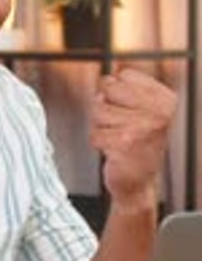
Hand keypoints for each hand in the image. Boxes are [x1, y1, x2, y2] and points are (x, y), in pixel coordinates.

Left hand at [90, 68, 176, 211]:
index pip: (124, 76)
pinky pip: (94, 134)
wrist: (138, 184)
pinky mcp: (124, 145)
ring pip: (98, 112)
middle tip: (120, 126)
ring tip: (117, 139)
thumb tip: (106, 79)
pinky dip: (98, 143)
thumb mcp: (141, 111)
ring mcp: (142, 129)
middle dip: (105, 108)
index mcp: (165, 100)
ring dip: (101, 127)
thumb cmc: (137, 144)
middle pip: (108, 90)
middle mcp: (158, 113)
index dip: (116, 93)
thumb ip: (125, 88)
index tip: (129, 111)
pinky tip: (113, 151)